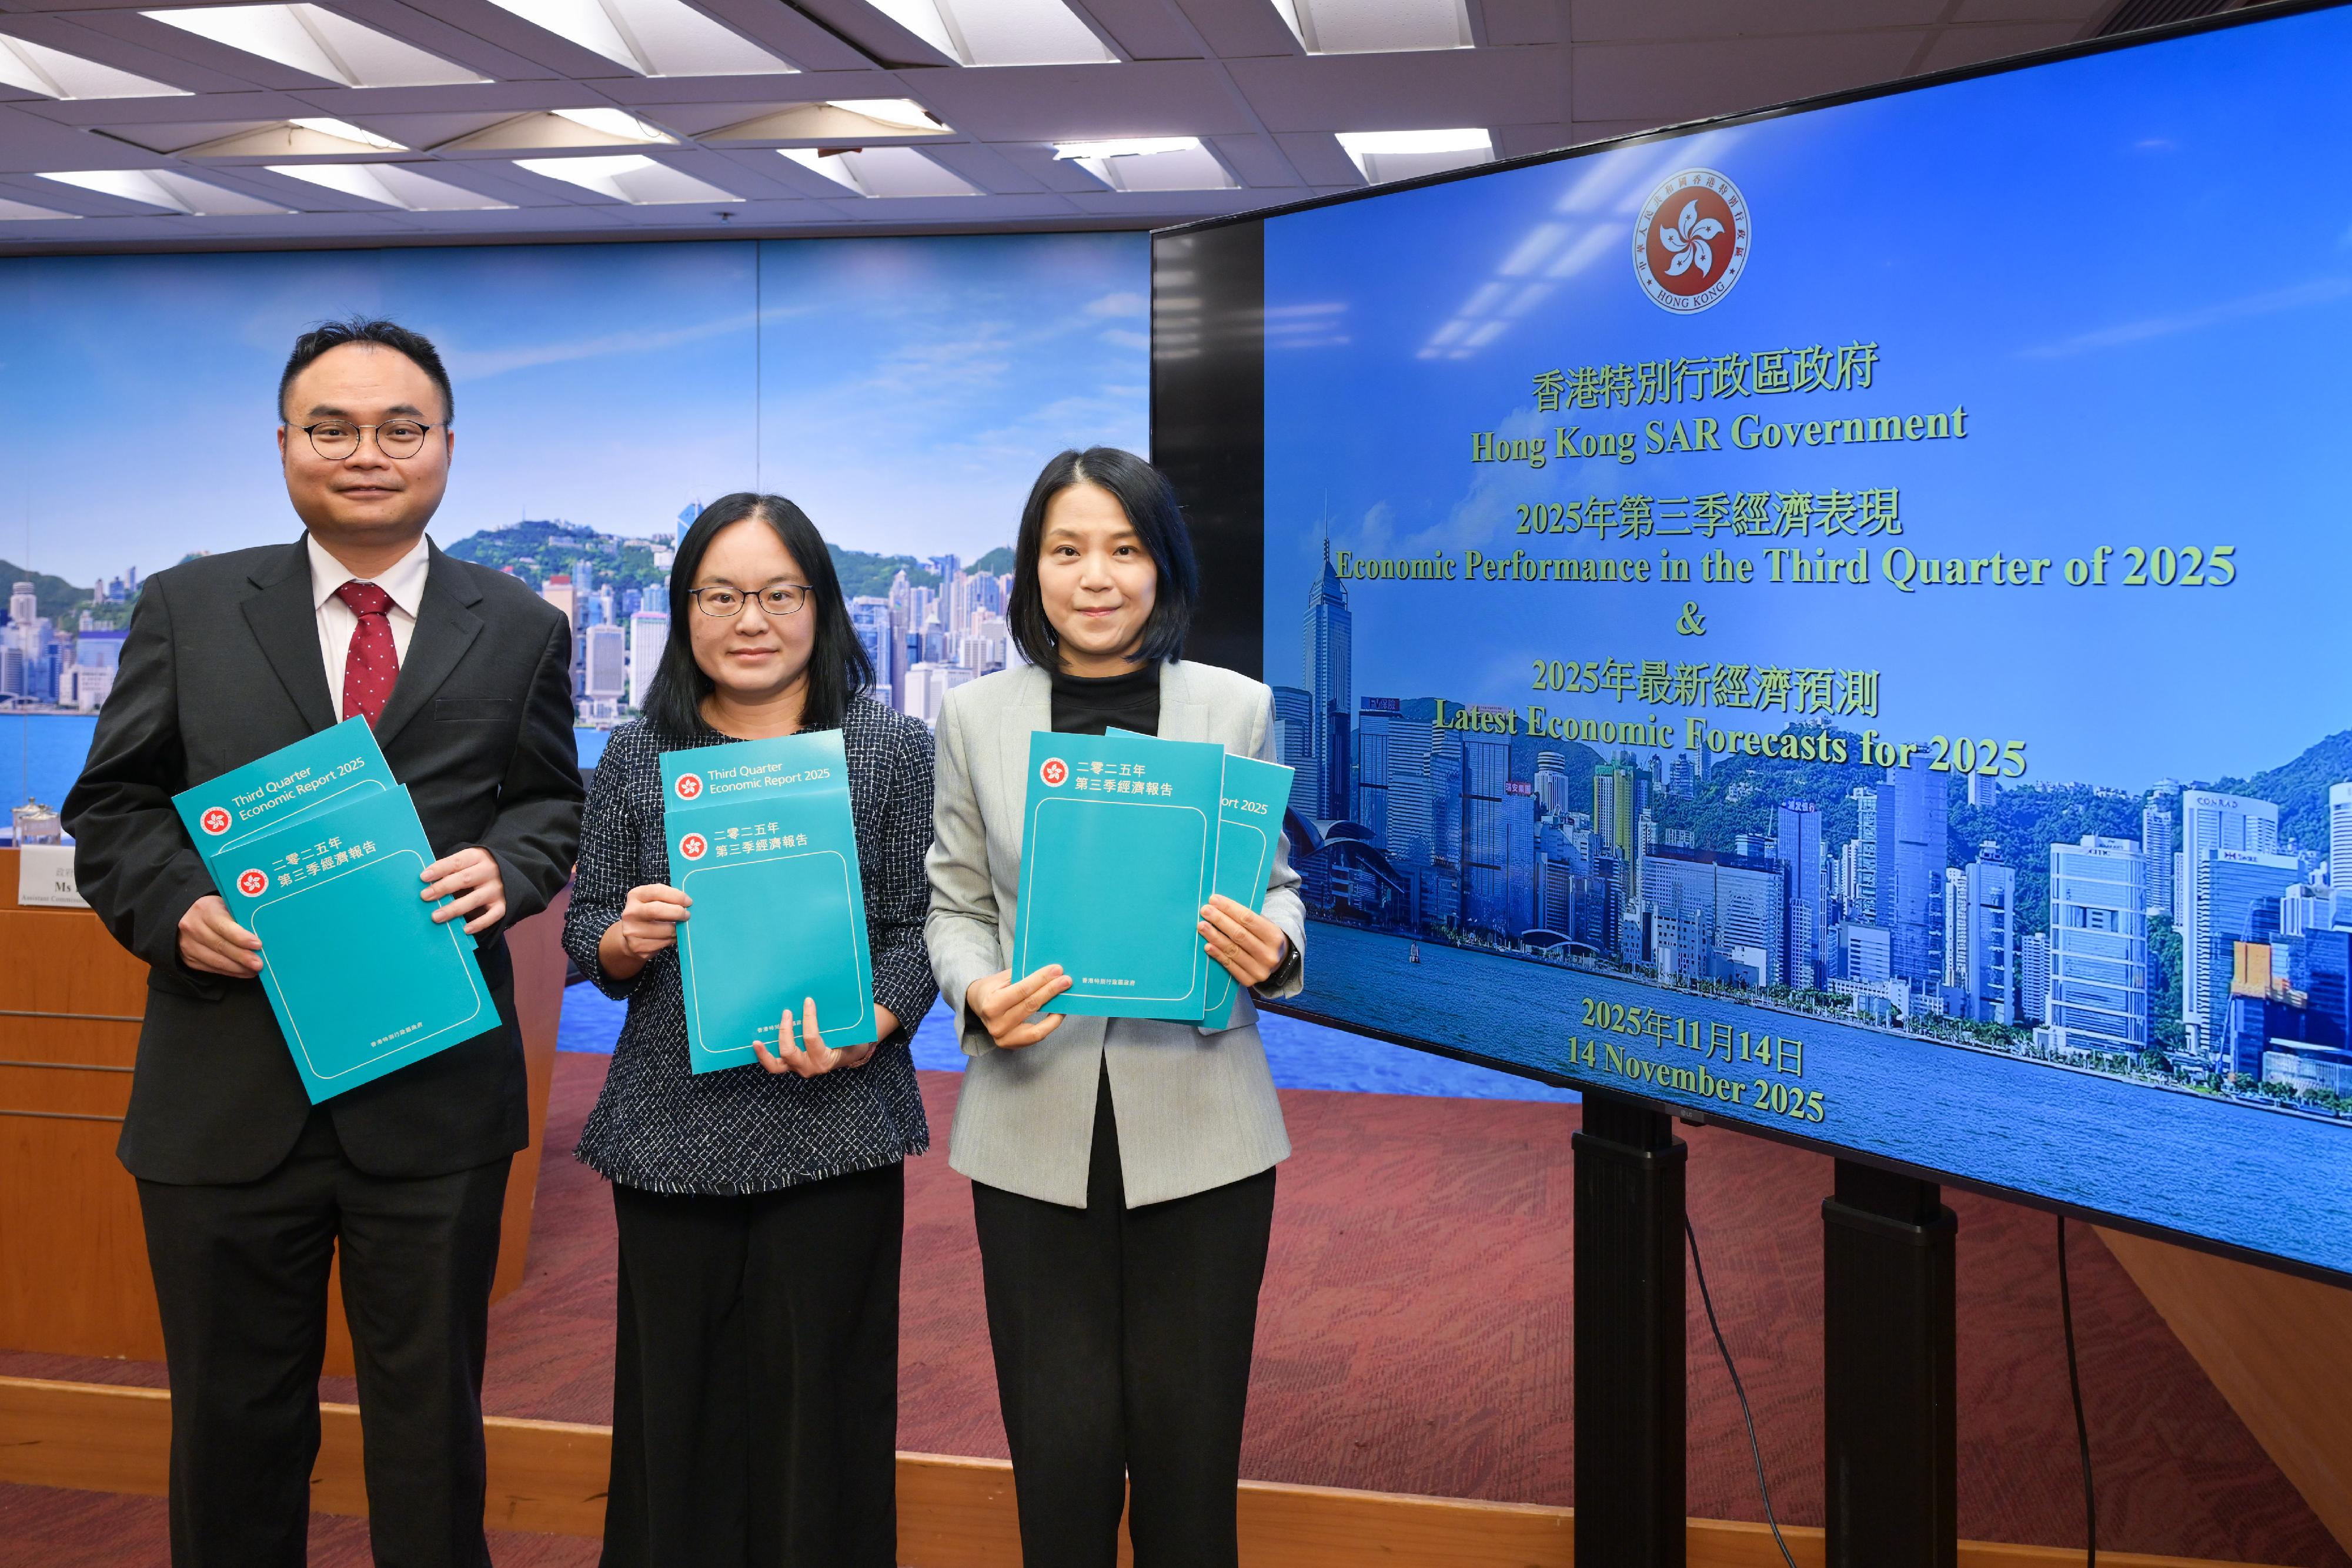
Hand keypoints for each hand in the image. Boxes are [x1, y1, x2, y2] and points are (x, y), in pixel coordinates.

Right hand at [178, 894, 261, 977]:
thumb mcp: (226, 905)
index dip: (241, 938)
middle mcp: (193, 927)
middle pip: (221, 946)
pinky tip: (244, 972)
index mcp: (205, 910)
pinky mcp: (189, 958)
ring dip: (238, 968)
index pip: (224, 927)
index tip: (258, 945)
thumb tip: (263, 933)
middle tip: (259, 964)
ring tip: (254, 970)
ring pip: (216, 960)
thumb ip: (240, 917)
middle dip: (242, 957)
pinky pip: (212, 968)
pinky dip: (230, 972)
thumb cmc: (215, 910)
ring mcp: (189, 944)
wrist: (187, 916)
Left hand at [421, 846, 505, 934]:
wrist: (511, 873)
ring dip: (454, 908)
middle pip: (465, 879)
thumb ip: (451, 870)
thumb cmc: (478, 869)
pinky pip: (492, 916)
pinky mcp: (503, 905)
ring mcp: (497, 889)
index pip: (457, 862)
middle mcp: (489, 872)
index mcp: (478, 857)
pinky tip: (465, 929)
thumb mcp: (468, 862)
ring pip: (475, 899)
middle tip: (425, 896)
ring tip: (436, 916)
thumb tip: (426, 883)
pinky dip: (479, 923)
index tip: (423, 877)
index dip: (440, 869)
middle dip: (443, 888)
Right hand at [600, 883, 691, 980]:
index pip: (657, 891)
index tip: (688, 901)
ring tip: (680, 928)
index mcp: (635, 896)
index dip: (676, 896)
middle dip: (677, 912)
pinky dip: (672, 940)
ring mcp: (632, 931)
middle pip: (656, 910)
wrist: (630, 938)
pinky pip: (662, 943)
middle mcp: (631, 913)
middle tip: (687, 915)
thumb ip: (667, 899)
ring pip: (663, 930)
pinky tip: (671, 937)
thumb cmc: (649, 915)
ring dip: (677, 930)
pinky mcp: (638, 946)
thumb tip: (688, 904)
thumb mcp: (652, 901)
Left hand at [754, 996, 878, 1075]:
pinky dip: (765, 1056)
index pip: (811, 1038)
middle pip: (789, 1051)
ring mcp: (798, 1068)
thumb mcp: (850, 1034)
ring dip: (765, 1053)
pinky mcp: (791, 1067)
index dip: (809, 1018)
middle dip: (785, 1031)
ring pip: (776, 1065)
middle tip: (786, 1012)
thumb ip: (838, 1023)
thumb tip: (819, 1002)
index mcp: (824, 1059)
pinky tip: (757, 1044)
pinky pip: (775, 1064)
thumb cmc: (850, 1040)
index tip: (808, 1001)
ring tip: (757, 1041)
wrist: (850, 1054)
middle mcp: (809, 1067)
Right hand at [967, 965, 1069, 1049]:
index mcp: (991, 1004)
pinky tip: (1059, 1012)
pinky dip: (1050, 1025)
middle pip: (1030, 1006)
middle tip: (1066, 980)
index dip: (1041, 979)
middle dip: (1051, 991)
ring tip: (1066, 998)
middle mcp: (996, 1024)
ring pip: (1036, 1027)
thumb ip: (1023, 976)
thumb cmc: (993, 988)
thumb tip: (1051, 972)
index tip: (1057, 970)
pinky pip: (1037, 1036)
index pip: (1022, 990)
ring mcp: (1004, 1038)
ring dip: (1055, 1012)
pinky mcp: (1012, 1045)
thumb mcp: (1002, 978)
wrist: (978, 1005)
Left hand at [1200, 894, 1288, 988]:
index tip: (1214, 900)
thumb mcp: (1265, 927)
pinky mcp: (1249, 981)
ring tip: (1202, 926)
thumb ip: (1248, 919)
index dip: (1229, 908)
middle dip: (1220, 920)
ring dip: (1214, 937)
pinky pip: (1229, 966)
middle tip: (1205, 910)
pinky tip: (1207, 945)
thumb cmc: (1265, 939)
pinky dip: (1217, 954)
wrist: (1278, 964)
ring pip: (1232, 950)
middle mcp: (1269, 954)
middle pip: (1239, 934)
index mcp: (1275, 936)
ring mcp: (1259, 970)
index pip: (1249, 919)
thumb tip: (1220, 906)